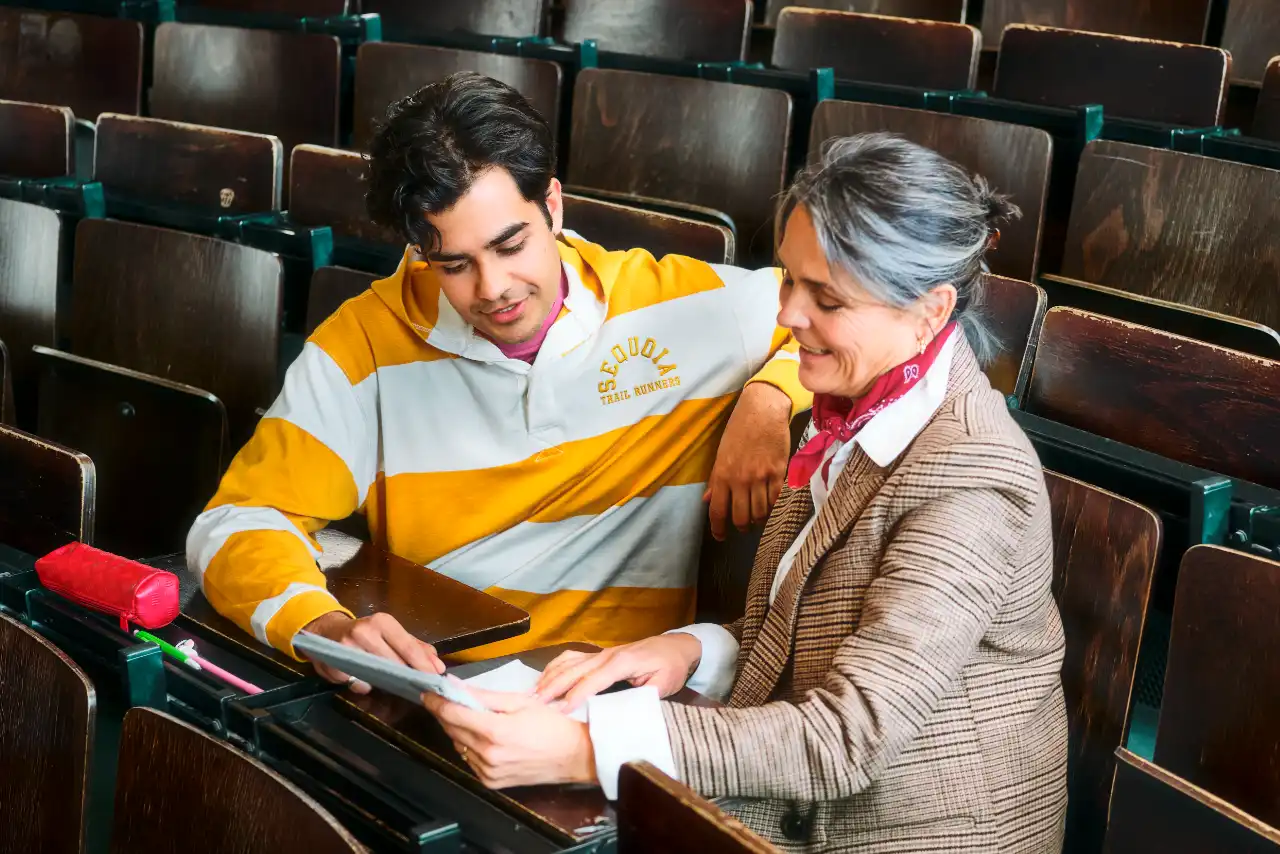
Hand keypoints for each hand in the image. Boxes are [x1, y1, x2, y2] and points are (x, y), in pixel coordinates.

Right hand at [300, 611, 443, 692]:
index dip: (423, 664)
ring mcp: (347, 645)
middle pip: (394, 660)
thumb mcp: (389, 634)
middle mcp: (365, 630)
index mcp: (383, 622)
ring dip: (388, 681)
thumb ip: (414, 646)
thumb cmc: (364, 634)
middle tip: (422, 687)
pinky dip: (365, 685)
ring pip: (376, 671)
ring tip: (398, 686)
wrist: (326, 631)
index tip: (436, 676)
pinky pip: (356, 681)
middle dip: (409, 675)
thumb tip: (436, 663)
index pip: (408, 646)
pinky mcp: (333, 661)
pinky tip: (368, 684)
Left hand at [423, 684, 596, 788]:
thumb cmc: (550, 725)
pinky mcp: (491, 782)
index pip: (452, 714)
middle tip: (442, 699)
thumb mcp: (519, 702)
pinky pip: (469, 760)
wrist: (573, 756)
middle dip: (445, 713)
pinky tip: (481, 736)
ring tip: (467, 716)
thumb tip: (456, 686)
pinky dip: (469, 746)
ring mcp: (488, 772)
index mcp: (494, 731)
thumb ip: (484, 696)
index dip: (436, 702)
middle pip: (452, 730)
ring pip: (459, 745)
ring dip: (457, 730)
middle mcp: (487, 755)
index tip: (427, 693)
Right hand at [534, 634, 702, 710]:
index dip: (577, 695)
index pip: (595, 680)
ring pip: (569, 662)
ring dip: (550, 677)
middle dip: (554, 686)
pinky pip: (572, 658)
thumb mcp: (664, 685)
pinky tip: (545, 678)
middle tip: (535, 704)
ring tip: (533, 694)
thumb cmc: (671, 667)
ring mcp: (601, 653)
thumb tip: (622, 712)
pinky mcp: (599, 654)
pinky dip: (556, 667)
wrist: (677, 646)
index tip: (562, 710)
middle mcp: (607, 655)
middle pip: (574, 669)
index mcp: (623, 662)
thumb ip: (642, 697)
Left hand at [705, 382, 791, 539]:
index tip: (720, 536)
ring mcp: (761, 477)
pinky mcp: (779, 473)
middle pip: (741, 517)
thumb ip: (716, 479)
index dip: (719, 528)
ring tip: (758, 518)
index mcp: (723, 474)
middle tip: (743, 526)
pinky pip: (776, 500)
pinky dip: (774, 508)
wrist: (763, 410)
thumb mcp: (721, 453)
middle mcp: (741, 479)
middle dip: (741, 526)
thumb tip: (707, 500)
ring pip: (761, 512)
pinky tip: (772, 506)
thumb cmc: (739, 429)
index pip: (718, 510)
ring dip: (759, 519)